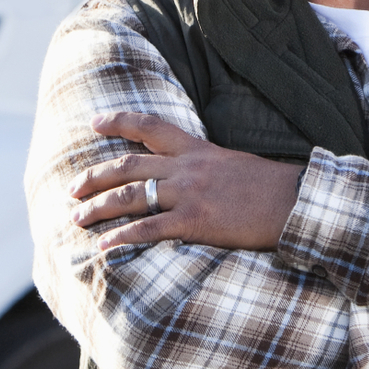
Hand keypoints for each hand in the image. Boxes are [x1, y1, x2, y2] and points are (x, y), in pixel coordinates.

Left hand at [71, 113, 305, 251]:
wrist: (295, 203)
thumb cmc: (271, 188)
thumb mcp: (234, 164)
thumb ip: (206, 166)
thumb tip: (188, 176)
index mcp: (197, 150)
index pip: (150, 127)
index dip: (119, 121)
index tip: (94, 123)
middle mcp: (187, 167)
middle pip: (128, 166)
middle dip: (95, 177)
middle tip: (72, 188)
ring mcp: (189, 194)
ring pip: (131, 197)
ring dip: (99, 208)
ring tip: (77, 218)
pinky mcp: (195, 222)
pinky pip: (149, 230)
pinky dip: (122, 238)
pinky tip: (104, 246)